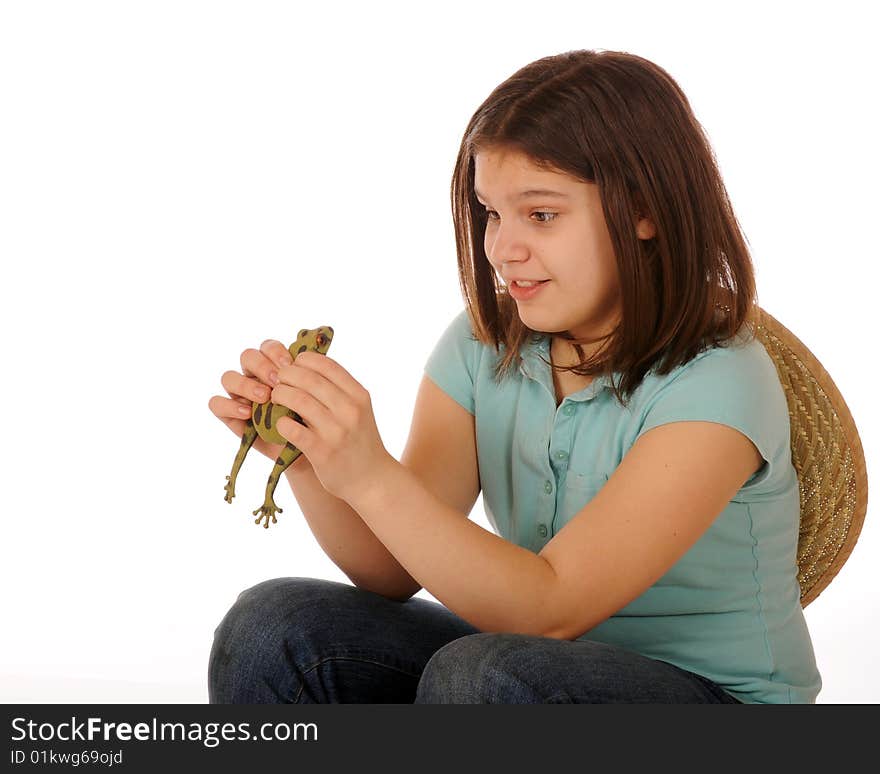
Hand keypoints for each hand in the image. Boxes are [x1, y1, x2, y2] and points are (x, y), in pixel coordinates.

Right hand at [207, 339, 310, 467]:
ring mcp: (239, 395)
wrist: (304, 452)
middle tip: (278, 381)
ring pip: (228, 377)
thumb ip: (306, 379)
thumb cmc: (309, 422)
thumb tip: (307, 357)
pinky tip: (248, 414)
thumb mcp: (311, 399)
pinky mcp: (229, 415)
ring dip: (246, 384)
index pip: (268, 348)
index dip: (276, 352)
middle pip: (247, 357)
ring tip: (265, 397)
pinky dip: (229, 406)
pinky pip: (216, 403)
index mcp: (274, 367)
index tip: (290, 364)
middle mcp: (254, 378)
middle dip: (262, 365)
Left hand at [270, 350, 393, 504]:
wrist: (372, 480)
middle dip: (286, 375)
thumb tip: (308, 364)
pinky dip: (281, 422)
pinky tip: (279, 423)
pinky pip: (292, 429)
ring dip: (280, 395)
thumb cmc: (360, 441)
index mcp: (359, 395)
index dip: (303, 360)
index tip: (292, 365)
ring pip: (299, 400)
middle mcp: (350, 410)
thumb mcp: (360, 410)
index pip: (326, 365)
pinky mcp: (322, 452)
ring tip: (274, 398)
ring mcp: (336, 431)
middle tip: (277, 381)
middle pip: (309, 379)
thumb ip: (340, 389)